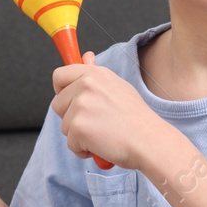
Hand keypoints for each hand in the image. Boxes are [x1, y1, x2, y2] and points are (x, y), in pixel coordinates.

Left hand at [51, 51, 165, 169]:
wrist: (149, 140)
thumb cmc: (137, 119)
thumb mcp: (118, 87)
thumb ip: (96, 76)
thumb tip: (86, 56)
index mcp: (95, 74)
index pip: (60, 75)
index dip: (61, 91)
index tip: (69, 101)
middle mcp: (86, 85)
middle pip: (57, 104)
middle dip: (71, 117)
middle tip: (96, 122)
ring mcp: (80, 106)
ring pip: (64, 125)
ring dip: (79, 135)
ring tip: (103, 134)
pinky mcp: (78, 127)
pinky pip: (70, 143)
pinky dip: (83, 149)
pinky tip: (102, 144)